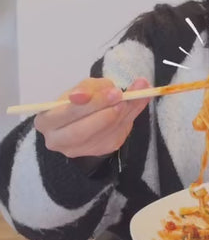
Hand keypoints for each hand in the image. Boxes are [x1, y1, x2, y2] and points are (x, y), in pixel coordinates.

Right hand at [34, 77, 151, 157]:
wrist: (88, 116)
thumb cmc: (82, 99)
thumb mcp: (86, 87)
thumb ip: (91, 88)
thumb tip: (90, 93)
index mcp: (46, 120)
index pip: (66, 114)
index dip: (90, 104)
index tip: (113, 92)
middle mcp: (56, 140)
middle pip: (80, 131)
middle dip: (104, 113)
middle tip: (122, 98)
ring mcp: (76, 150)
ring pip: (100, 136)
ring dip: (119, 117)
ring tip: (130, 100)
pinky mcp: (96, 152)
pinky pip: (113, 138)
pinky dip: (126, 121)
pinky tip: (131, 107)